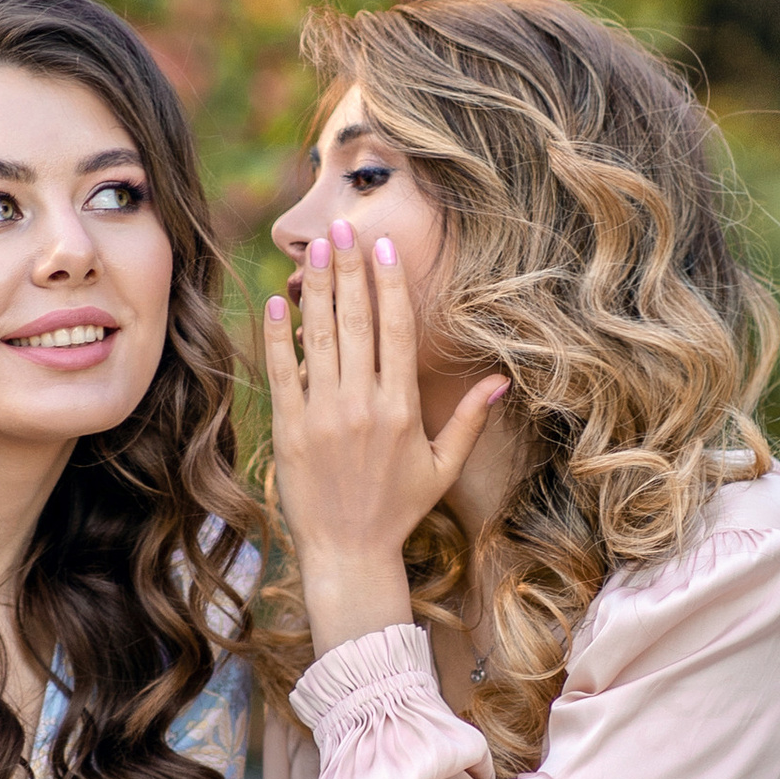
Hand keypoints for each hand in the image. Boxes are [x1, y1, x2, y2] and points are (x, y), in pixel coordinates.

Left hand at [264, 220, 506, 652]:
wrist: (348, 552)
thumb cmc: (398, 510)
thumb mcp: (442, 467)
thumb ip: (469, 420)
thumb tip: (502, 380)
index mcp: (402, 408)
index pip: (397, 330)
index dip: (390, 284)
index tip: (383, 247)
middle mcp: (364, 404)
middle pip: (356, 321)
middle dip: (348, 269)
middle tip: (343, 227)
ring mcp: (324, 415)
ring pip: (319, 337)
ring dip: (314, 288)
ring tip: (313, 248)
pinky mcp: (290, 429)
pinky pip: (283, 372)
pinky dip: (278, 335)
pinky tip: (277, 300)